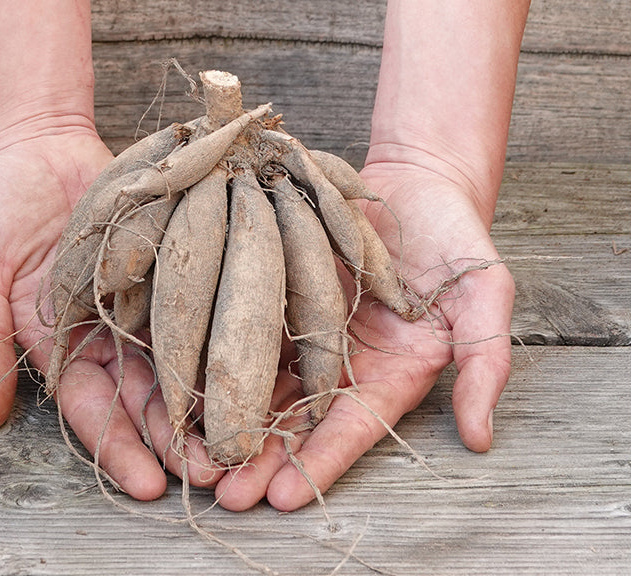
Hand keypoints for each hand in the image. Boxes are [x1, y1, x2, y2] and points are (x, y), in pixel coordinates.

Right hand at [0, 128, 219, 499]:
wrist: (37, 143)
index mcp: (57, 344)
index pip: (90, 409)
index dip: (118, 448)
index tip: (150, 484)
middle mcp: (106, 330)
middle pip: (145, 395)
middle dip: (176, 437)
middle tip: (214, 471)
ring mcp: (141, 298)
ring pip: (179, 357)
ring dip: (206, 396)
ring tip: (240, 432)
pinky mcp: (169, 262)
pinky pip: (197, 299)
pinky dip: (219, 330)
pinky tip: (250, 358)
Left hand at [212, 159, 514, 510]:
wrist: (416, 177)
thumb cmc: (456, 234)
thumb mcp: (486, 294)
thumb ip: (484, 363)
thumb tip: (479, 437)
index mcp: (394, 369)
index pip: (354, 425)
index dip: (320, 460)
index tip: (282, 497)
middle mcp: (347, 358)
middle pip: (300, 416)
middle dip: (263, 457)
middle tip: (223, 495)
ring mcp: (311, 325)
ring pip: (266, 380)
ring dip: (233, 416)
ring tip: (192, 457)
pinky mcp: (283, 290)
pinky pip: (251, 326)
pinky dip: (223, 356)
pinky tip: (189, 383)